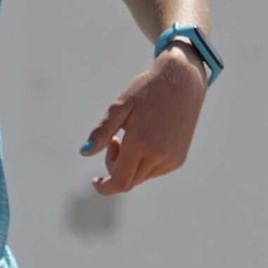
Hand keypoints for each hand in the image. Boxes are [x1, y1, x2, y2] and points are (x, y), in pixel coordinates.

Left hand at [80, 46, 206, 196]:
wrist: (183, 80)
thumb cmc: (147, 90)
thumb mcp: (120, 106)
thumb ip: (102, 132)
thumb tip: (84, 152)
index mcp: (141, 143)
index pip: (120, 181)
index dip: (105, 187)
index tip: (95, 180)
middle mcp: (159, 155)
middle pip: (129, 181)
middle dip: (115, 167)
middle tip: (115, 139)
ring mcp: (171, 159)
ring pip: (141, 177)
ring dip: (130, 165)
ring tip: (131, 135)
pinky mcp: (179, 159)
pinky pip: (154, 171)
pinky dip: (144, 162)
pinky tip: (147, 139)